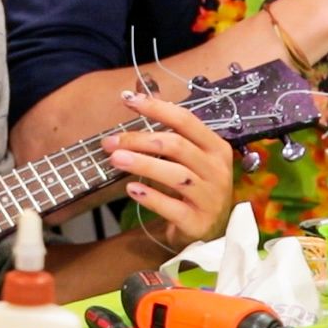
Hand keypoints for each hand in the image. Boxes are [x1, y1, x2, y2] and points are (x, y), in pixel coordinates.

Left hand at [102, 91, 234, 249]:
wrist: (207, 232)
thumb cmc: (193, 187)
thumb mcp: (188, 157)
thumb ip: (168, 130)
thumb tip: (135, 95)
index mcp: (216, 148)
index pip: (186, 120)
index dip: (156, 108)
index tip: (128, 100)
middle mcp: (217, 170)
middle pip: (176, 146)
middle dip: (139, 140)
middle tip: (110, 141)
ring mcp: (210, 198)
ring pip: (175, 175)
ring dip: (142, 164)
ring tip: (115, 159)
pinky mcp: (198, 222)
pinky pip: (173, 207)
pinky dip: (151, 197)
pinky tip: (132, 189)